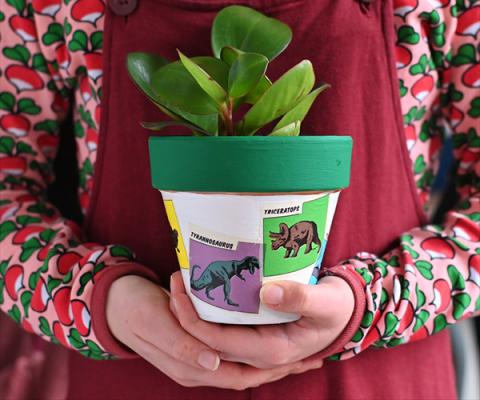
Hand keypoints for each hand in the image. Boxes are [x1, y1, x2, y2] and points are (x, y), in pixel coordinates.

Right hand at [106, 275, 322, 388]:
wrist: (118, 303)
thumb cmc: (136, 309)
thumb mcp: (156, 324)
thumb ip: (182, 346)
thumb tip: (213, 364)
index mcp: (190, 367)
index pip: (241, 375)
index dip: (271, 369)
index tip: (301, 358)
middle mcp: (197, 369)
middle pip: (248, 374)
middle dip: (280, 368)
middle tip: (312, 357)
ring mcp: (197, 358)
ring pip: (243, 364)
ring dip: (270, 360)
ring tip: (298, 350)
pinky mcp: (196, 346)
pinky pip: (232, 352)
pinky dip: (252, 349)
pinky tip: (265, 334)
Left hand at [170, 271, 353, 368]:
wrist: (345, 314)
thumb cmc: (337, 307)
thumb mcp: (325, 301)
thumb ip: (301, 297)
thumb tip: (268, 292)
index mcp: (272, 350)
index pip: (219, 342)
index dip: (193, 320)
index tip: (180, 289)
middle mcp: (260, 354)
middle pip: (210, 342)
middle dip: (186, 315)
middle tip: (176, 281)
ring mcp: (258, 346)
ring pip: (216, 338)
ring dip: (195, 316)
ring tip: (183, 285)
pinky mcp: (258, 335)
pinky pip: (227, 330)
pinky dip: (211, 314)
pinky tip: (202, 294)